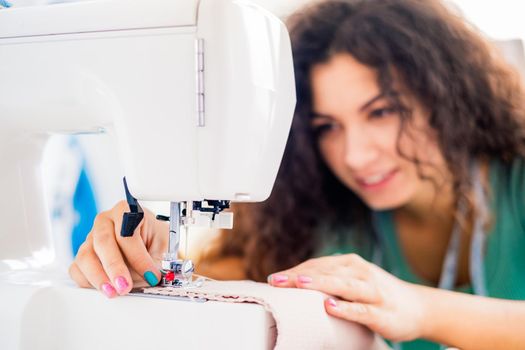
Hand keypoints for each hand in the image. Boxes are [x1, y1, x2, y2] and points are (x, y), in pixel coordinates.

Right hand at [69, 200, 167, 297]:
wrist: (149, 244)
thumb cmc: (155, 241)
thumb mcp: (163, 247)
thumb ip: (155, 261)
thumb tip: (149, 279)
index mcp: (126, 211)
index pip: (127, 233)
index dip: (138, 257)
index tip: (150, 275)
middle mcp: (105, 221)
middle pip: (103, 242)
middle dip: (115, 267)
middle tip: (125, 286)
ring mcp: (91, 238)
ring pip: (86, 256)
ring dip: (99, 277)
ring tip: (113, 292)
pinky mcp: (83, 255)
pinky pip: (77, 269)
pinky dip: (88, 282)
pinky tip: (103, 290)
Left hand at [268, 254, 426, 341]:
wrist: (419, 308)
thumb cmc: (377, 294)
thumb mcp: (353, 282)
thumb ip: (330, 280)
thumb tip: (296, 283)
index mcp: (350, 264)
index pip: (318, 265)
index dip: (295, 271)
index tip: (274, 279)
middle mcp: (361, 272)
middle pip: (326, 272)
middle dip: (299, 276)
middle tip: (276, 281)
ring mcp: (373, 291)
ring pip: (343, 285)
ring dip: (321, 283)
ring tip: (300, 283)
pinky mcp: (382, 312)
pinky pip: (362, 309)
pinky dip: (345, 308)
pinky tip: (330, 307)